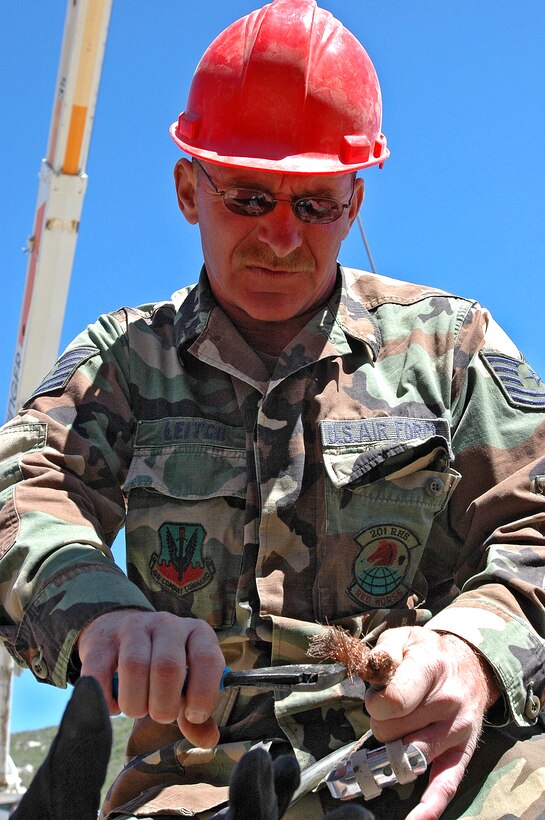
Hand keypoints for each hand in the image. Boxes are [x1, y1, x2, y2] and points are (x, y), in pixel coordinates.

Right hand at [76, 609, 224, 746]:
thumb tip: (208, 740)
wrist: (121, 634)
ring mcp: (133, 627)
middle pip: (167, 667)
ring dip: (135, 703)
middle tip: (160, 715)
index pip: (207, 659)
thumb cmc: (162, 666)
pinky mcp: (101, 640)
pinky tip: (113, 706)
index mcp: (197, 633)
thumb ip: (197, 713)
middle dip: (163, 705)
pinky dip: (106, 700)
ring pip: (134, 666)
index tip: (193, 716)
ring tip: (137, 709)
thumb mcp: (186, 682)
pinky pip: (99, 673)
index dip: (202, 693)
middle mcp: (167, 624)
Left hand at [364, 626, 498, 819]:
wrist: (470, 665)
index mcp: (430, 668)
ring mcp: (456, 731)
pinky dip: (431, 804)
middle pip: (390, 731)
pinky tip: (417, 818)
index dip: (374, 702)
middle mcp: (447, 702)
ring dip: (391, 746)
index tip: (376, 695)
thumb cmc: (427, 652)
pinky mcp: (462, 753)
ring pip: (405, 756)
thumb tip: (372, 671)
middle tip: (389, 706)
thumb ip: (382, 651)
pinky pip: (447, 783)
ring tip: (399, 726)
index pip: (392, 700)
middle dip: (380, 720)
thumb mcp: (403, 637)